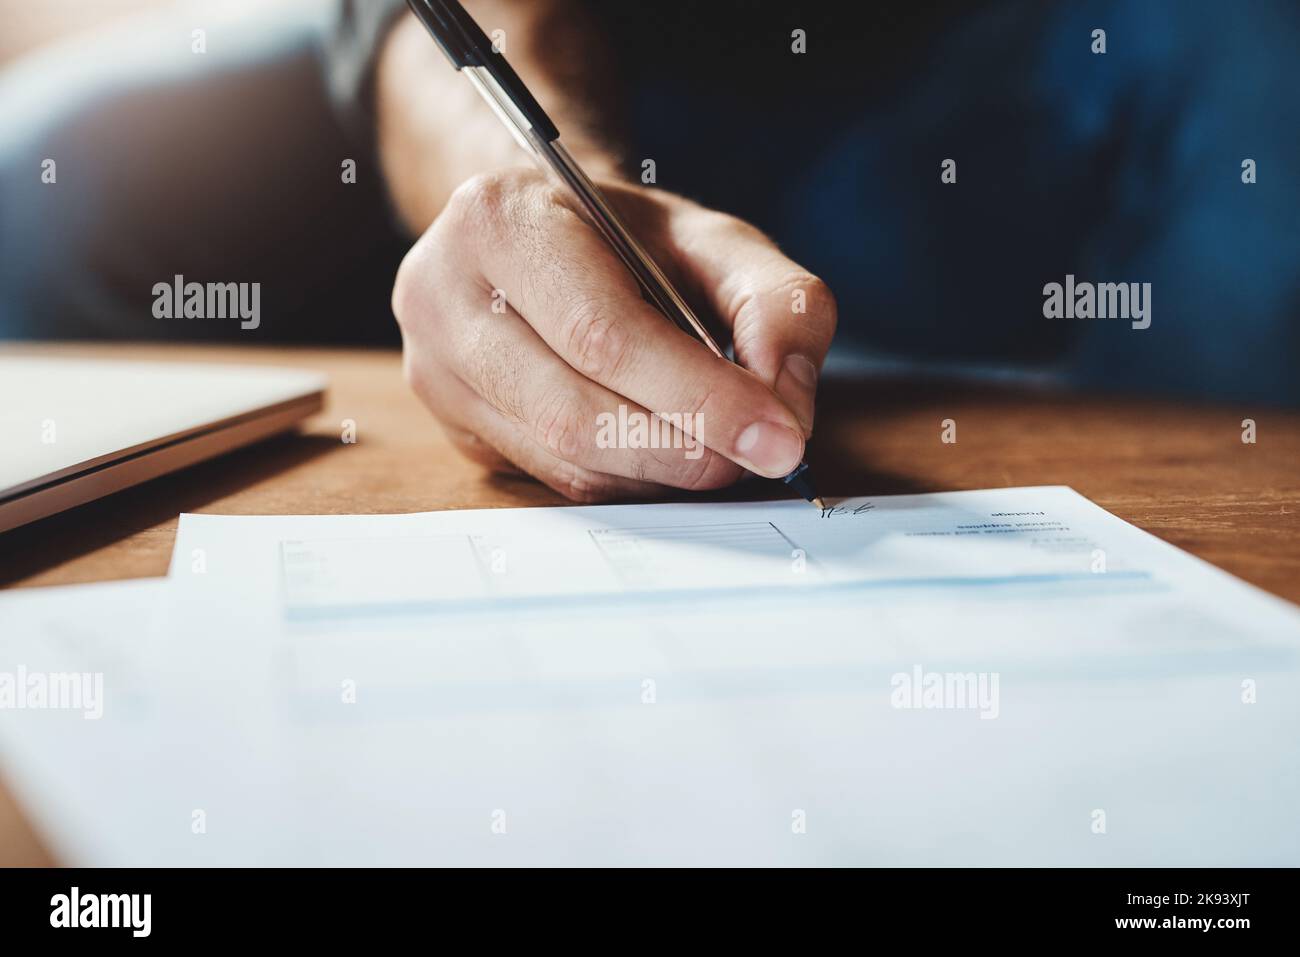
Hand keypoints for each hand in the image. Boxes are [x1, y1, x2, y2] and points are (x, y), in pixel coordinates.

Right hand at [392, 168, 836, 501]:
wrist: (539, 233)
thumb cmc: (624, 235)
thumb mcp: (713, 237)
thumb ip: (776, 302)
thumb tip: (784, 408)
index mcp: (500, 220)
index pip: (603, 333)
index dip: (698, 396)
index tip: (777, 437)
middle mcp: (442, 294)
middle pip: (574, 412)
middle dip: (684, 447)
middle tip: (756, 457)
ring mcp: (435, 368)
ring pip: (563, 458)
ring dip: (659, 472)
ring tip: (720, 451)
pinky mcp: (453, 425)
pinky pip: (553, 479)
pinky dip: (627, 480)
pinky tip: (665, 454)